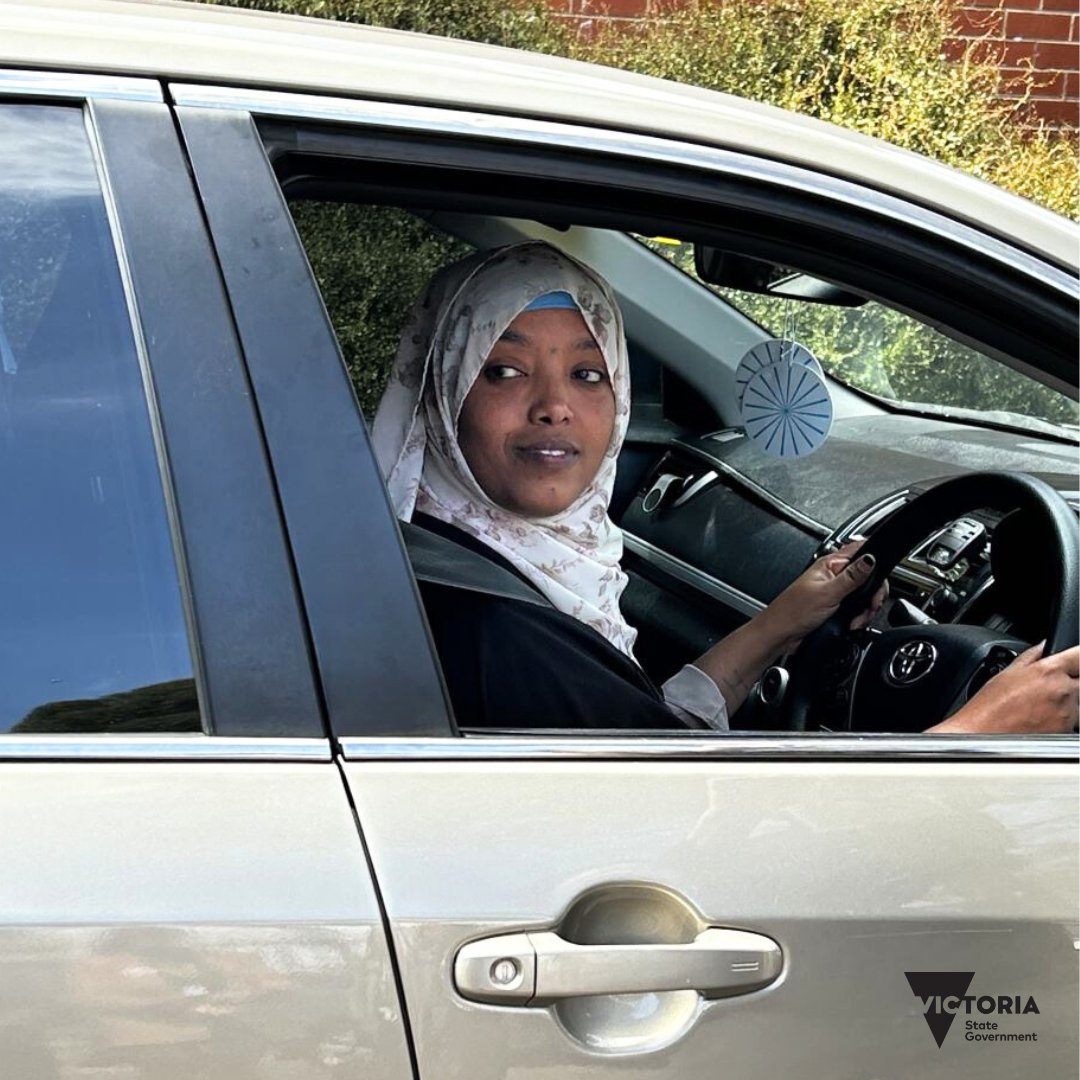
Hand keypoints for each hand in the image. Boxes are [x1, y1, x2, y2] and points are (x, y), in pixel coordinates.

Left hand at [759, 542, 887, 654]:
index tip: (877, 583)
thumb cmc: (792, 612)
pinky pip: (857, 608)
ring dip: (865, 609)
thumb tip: (870, 558)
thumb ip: (851, 576)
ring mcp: (836, 591)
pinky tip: (852, 624)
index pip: (862, 552)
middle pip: (868, 577)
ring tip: (855, 619)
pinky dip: (859, 617)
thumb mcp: (827, 593)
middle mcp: (834, 575)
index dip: (875, 564)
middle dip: (872, 595)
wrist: (780, 635)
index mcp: (830, 564)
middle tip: (867, 607)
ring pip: (864, 595)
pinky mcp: (836, 606)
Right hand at [930, 643, 1079, 733]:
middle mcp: (1064, 691)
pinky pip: (1073, 722)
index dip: (1076, 657)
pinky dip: (1062, 719)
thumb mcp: (1007, 672)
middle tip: (1049, 687)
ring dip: (1069, 702)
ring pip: (1079, 703)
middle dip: (1071, 681)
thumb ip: (1031, 656)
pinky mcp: (1066, 732)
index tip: (1072, 661)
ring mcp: (1068, 714)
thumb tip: (1043, 647)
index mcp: (1049, 671)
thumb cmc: (989, 706)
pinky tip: (1040, 720)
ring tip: (1042, 707)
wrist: (981, 735)